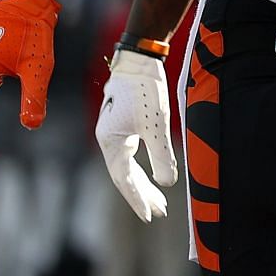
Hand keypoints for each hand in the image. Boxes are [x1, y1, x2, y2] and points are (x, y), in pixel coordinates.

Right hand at [96, 48, 179, 220]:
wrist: (138, 59)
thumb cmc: (146, 89)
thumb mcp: (158, 124)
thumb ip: (161, 155)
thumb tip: (167, 183)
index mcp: (111, 142)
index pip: (124, 180)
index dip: (137, 199)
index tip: (149, 216)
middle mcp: (108, 140)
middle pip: (125, 176)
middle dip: (142, 195)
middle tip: (159, 212)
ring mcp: (113, 132)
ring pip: (128, 166)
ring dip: (143, 182)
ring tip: (160, 199)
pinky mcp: (122, 124)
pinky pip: (131, 154)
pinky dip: (142, 166)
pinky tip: (152, 174)